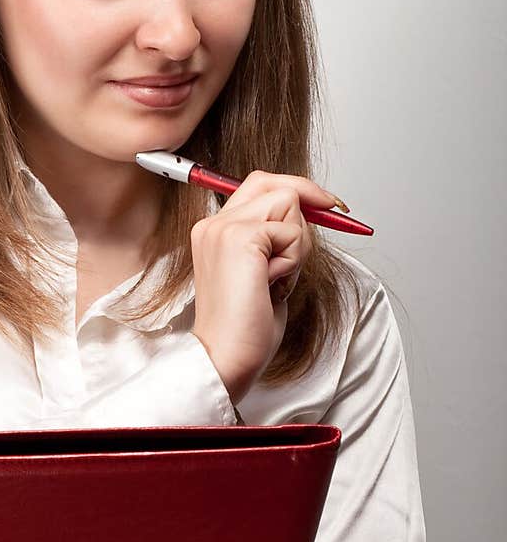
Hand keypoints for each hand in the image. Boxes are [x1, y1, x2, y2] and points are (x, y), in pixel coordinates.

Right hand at [190, 170, 340, 405]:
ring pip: (288, 203)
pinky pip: (291, 233)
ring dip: (296, 244)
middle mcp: (214, 223)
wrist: (227, 357)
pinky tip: (272, 285)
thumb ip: (276, 240)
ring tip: (276, 279)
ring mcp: (224, 228)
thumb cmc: (246, 327)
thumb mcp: (265, 271)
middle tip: (319, 230)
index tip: (329, 205)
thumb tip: (311, 215)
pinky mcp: (240, 238)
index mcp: (214, 230)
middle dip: (304, 209)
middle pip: (276, 184)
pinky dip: (293, 261)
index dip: (298, 190)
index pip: (260, 185)